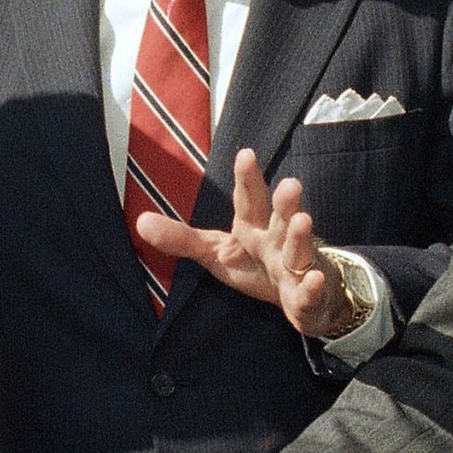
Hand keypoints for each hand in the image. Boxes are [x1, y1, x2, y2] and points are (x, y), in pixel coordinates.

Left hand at [135, 149, 345, 336]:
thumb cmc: (258, 266)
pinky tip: (313, 281)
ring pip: (299, 251)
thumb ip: (182, 239)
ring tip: (303, 220)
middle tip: (290, 183)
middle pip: (280, 219)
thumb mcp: (216, 252)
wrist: (305, 296)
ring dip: (301, 237)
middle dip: (284, 203)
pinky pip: (309, 294)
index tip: (245, 153)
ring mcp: (295, 268)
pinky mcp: (306, 298)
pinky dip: (312, 289)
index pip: (248, 200)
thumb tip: (140, 222)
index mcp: (253, 228)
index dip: (247, 179)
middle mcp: (277, 242)